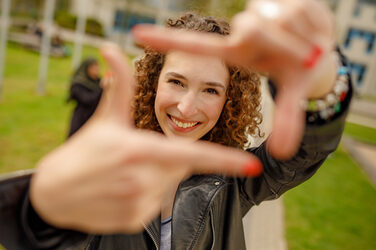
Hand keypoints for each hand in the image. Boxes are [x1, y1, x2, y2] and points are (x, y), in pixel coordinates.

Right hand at [30, 44, 260, 233]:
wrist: (53, 191)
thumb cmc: (84, 150)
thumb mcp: (105, 119)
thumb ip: (119, 86)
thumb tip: (110, 48)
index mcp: (138, 150)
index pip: (191, 156)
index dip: (224, 161)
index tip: (251, 166)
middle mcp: (140, 179)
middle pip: (179, 169)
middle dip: (167, 160)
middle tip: (137, 156)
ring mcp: (136, 203)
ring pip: (166, 188)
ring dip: (155, 179)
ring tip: (125, 174)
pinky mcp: (132, 221)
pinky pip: (153, 205)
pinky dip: (145, 196)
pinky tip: (122, 190)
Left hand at [132, 0, 335, 158]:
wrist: (322, 48)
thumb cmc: (298, 72)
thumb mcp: (292, 95)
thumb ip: (287, 121)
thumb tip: (283, 153)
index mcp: (236, 53)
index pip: (198, 46)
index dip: (168, 40)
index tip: (136, 34)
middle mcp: (243, 31)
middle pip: (251, 29)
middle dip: (284, 43)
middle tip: (305, 54)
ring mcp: (261, 14)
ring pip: (279, 20)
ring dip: (303, 38)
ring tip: (310, 46)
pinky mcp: (284, 0)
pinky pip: (300, 10)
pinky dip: (317, 25)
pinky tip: (315, 33)